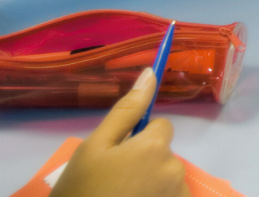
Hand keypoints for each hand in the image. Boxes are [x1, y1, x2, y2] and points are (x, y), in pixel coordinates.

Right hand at [49, 68, 187, 196]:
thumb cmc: (81, 191)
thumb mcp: (93, 149)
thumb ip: (126, 111)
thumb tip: (150, 74)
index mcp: (155, 147)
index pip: (160, 127)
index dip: (138, 139)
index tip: (117, 157)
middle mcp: (175, 169)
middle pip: (163, 154)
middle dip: (143, 163)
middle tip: (111, 183)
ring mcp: (177, 195)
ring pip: (165, 177)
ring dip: (148, 185)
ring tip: (118, 196)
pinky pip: (168, 196)